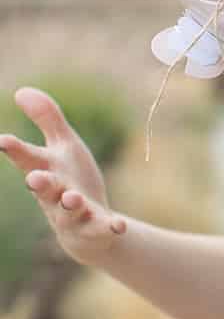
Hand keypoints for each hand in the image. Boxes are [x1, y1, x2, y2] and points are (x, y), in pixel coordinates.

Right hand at [0, 88, 125, 265]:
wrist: (87, 228)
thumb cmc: (70, 179)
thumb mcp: (62, 146)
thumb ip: (45, 118)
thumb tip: (20, 90)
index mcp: (46, 170)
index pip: (27, 158)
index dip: (15, 149)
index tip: (2, 140)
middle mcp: (55, 193)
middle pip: (45, 188)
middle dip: (40, 183)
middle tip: (34, 178)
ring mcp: (75, 213)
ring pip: (69, 210)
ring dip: (71, 203)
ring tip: (72, 198)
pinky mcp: (97, 225)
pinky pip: (102, 226)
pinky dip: (110, 226)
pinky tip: (118, 225)